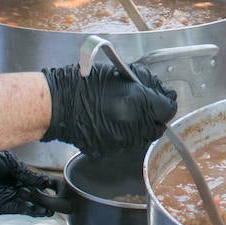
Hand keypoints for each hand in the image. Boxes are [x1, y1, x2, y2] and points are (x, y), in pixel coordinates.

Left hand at [0, 152, 55, 215]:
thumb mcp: (10, 163)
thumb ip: (26, 173)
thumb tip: (42, 180)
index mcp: (14, 174)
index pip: (33, 181)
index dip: (44, 185)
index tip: (56, 188)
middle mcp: (11, 186)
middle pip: (31, 195)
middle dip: (43, 200)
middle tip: (56, 203)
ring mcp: (4, 196)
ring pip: (24, 204)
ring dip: (36, 207)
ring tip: (49, 210)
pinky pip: (14, 209)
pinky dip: (25, 210)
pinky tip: (35, 210)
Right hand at [41, 62, 176, 155]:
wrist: (57, 105)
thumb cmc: (83, 83)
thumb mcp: (119, 73)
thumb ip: (146, 82)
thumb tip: (162, 92)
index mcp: (138, 102)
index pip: (168, 109)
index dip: (166, 102)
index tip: (162, 99)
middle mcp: (133, 125)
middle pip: (158, 126)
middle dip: (154, 117)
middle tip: (142, 106)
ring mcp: (121, 141)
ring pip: (142, 137)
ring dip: (138, 126)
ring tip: (122, 114)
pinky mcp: (110, 151)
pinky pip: (124, 144)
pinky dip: (122, 135)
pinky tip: (109, 123)